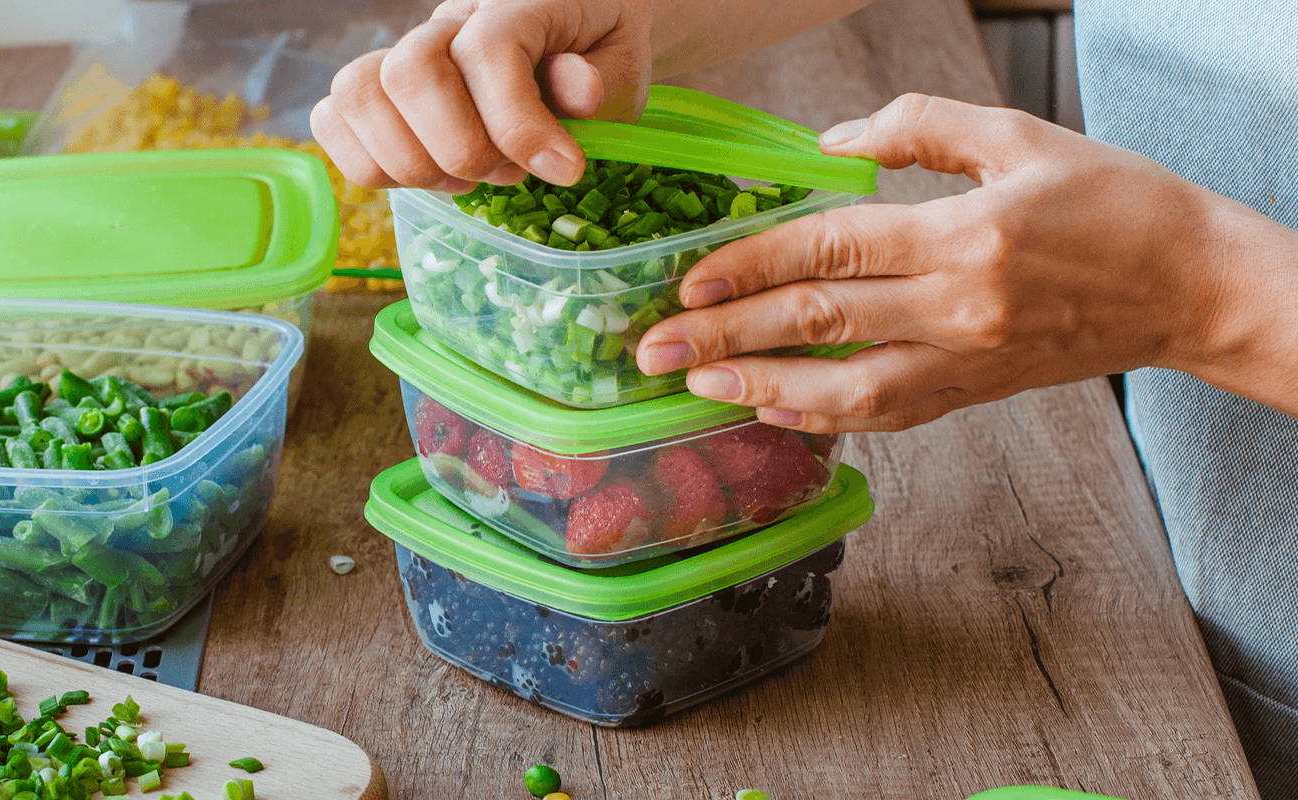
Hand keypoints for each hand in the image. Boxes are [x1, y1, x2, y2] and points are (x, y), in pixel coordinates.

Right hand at [311, 0, 651, 191]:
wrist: (573, 32)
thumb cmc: (597, 52)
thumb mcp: (623, 65)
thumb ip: (602, 80)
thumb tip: (577, 91)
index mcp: (513, 3)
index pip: (487, 52)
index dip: (519, 124)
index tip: (565, 170)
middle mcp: (447, 20)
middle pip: (409, 71)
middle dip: (460, 148)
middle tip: (507, 174)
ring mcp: (404, 52)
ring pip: (358, 94)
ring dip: (413, 162)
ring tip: (466, 179)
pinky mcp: (378, 89)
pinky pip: (333, 118)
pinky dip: (368, 163)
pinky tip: (427, 176)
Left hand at [635, 93, 1297, 431]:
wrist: (1191, 284)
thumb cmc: (1112, 199)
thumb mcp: (1018, 136)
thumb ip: (918, 128)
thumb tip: (825, 145)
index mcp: (964, 236)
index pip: (831, 250)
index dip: (751, 265)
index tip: (688, 281)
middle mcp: (959, 308)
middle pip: (820, 322)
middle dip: (727, 335)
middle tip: (653, 349)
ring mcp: (966, 361)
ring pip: (845, 388)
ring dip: (761, 388)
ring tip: (696, 387)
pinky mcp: (974, 393)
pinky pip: (885, 414)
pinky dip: (822, 416)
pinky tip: (770, 409)